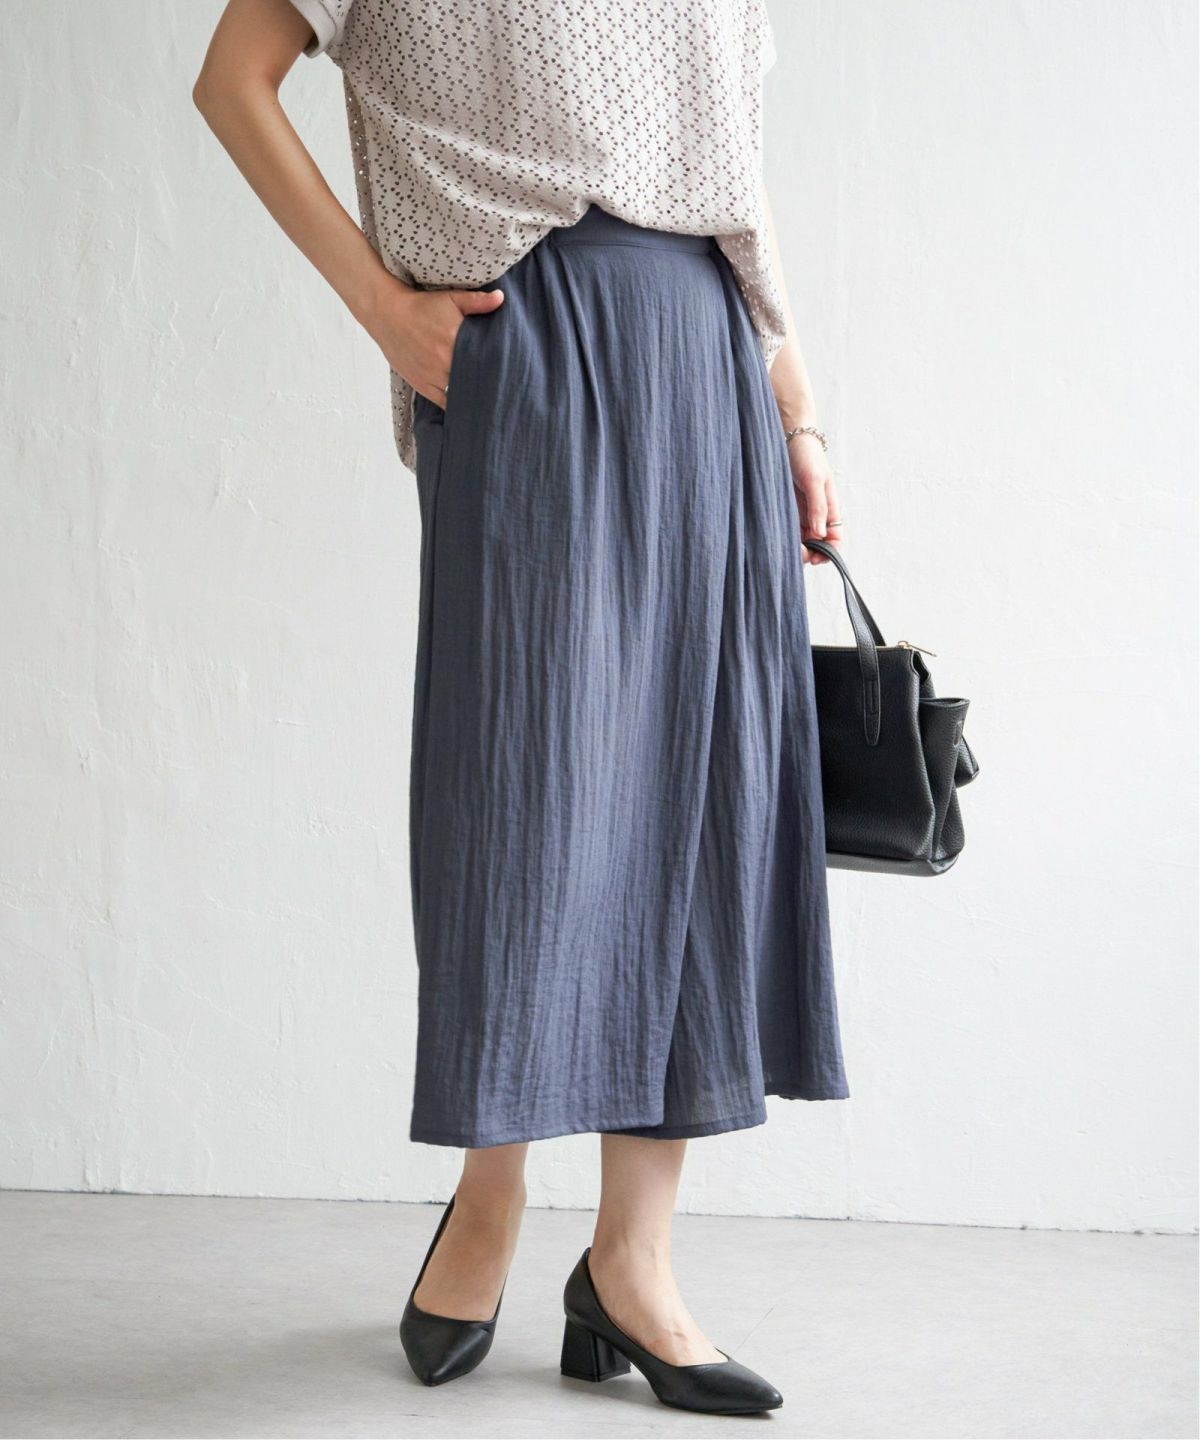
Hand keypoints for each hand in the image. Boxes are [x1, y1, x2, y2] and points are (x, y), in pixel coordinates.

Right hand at [364, 280, 505, 407]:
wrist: (387, 314)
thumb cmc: (422, 306)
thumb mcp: (450, 298)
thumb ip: (477, 301)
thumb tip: (501, 298)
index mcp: (454, 340)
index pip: (483, 362)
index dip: (496, 370)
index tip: (509, 374)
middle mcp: (443, 362)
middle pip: (472, 381)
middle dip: (487, 386)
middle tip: (503, 390)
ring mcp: (431, 376)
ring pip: (459, 395)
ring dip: (472, 397)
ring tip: (488, 401)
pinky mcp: (422, 385)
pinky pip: (444, 404)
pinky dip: (456, 406)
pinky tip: (468, 408)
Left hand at [787, 434, 842, 565]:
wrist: (788, 437)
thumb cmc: (807, 455)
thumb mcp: (814, 480)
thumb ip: (818, 508)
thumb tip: (820, 534)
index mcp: (830, 508)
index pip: (835, 539)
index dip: (829, 552)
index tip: (815, 557)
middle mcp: (817, 514)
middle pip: (817, 544)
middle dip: (810, 553)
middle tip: (797, 555)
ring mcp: (801, 513)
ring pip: (802, 540)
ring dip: (796, 548)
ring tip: (785, 549)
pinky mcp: (786, 509)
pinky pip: (788, 530)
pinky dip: (785, 538)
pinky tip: (778, 539)